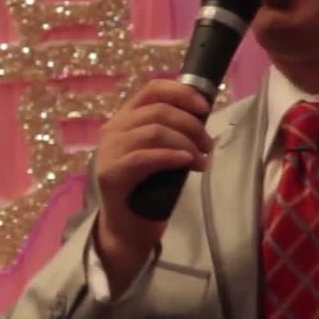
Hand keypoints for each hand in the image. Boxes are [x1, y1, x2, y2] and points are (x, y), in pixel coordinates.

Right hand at [92, 80, 211, 284]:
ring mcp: (109, 151)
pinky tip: (187, 163)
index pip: (153, 89)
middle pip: (158, 110)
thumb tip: (202, 117)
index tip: (204, 108)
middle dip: (191, 125)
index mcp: (125, 118)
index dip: (182, 93)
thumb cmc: (146, 189)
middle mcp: (113, 129)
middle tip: (208, 145)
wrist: (126, 229)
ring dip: (186, 143)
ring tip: (201, 160)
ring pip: (154, 131)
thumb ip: (172, 132)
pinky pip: (145, 157)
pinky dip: (171, 156)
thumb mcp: (161, 152)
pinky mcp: (112, 174)